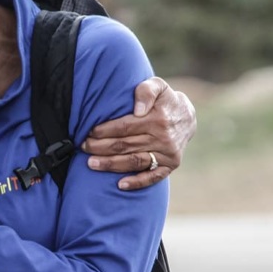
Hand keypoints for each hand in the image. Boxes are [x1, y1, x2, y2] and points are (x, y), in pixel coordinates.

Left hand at [81, 77, 196, 190]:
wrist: (188, 117)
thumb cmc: (165, 100)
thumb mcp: (158, 86)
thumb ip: (146, 91)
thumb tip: (137, 109)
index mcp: (157, 118)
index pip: (124, 127)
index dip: (104, 131)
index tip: (89, 132)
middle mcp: (163, 138)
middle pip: (125, 145)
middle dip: (100, 147)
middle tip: (83, 147)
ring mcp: (168, 154)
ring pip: (134, 161)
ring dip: (111, 164)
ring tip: (91, 164)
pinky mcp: (171, 165)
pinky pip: (153, 177)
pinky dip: (137, 182)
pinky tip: (120, 185)